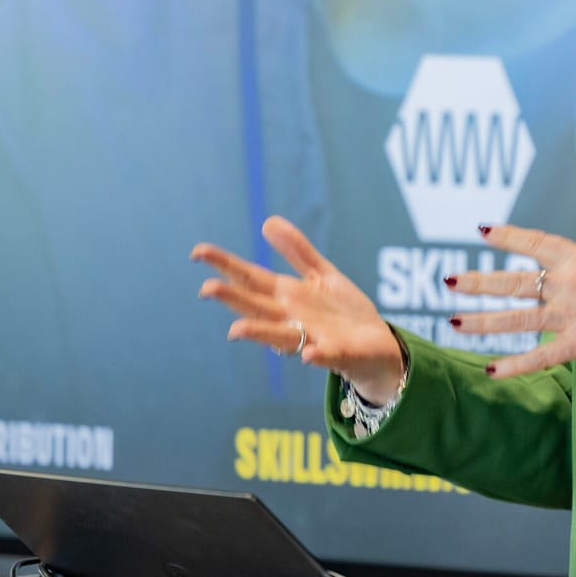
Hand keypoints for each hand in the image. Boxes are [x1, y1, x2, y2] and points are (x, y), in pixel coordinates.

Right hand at [192, 217, 404, 400]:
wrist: (377, 345)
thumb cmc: (343, 313)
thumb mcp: (321, 274)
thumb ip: (296, 251)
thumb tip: (267, 222)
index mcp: (286, 296)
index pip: (249, 278)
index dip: (225, 265)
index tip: (198, 252)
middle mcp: (291, 318)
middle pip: (257, 306)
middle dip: (233, 298)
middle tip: (206, 289)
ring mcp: (312, 337)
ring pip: (281, 334)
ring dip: (259, 332)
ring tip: (236, 330)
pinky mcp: (337, 352)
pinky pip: (325, 354)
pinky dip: (316, 354)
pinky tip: (308, 354)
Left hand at [446, 188, 575, 376]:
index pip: (534, 242)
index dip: (506, 236)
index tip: (481, 232)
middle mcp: (569, 283)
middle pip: (513, 282)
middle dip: (477, 282)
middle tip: (447, 281)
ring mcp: (572, 315)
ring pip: (517, 319)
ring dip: (483, 321)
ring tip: (453, 321)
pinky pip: (541, 357)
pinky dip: (515, 365)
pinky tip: (490, 370)